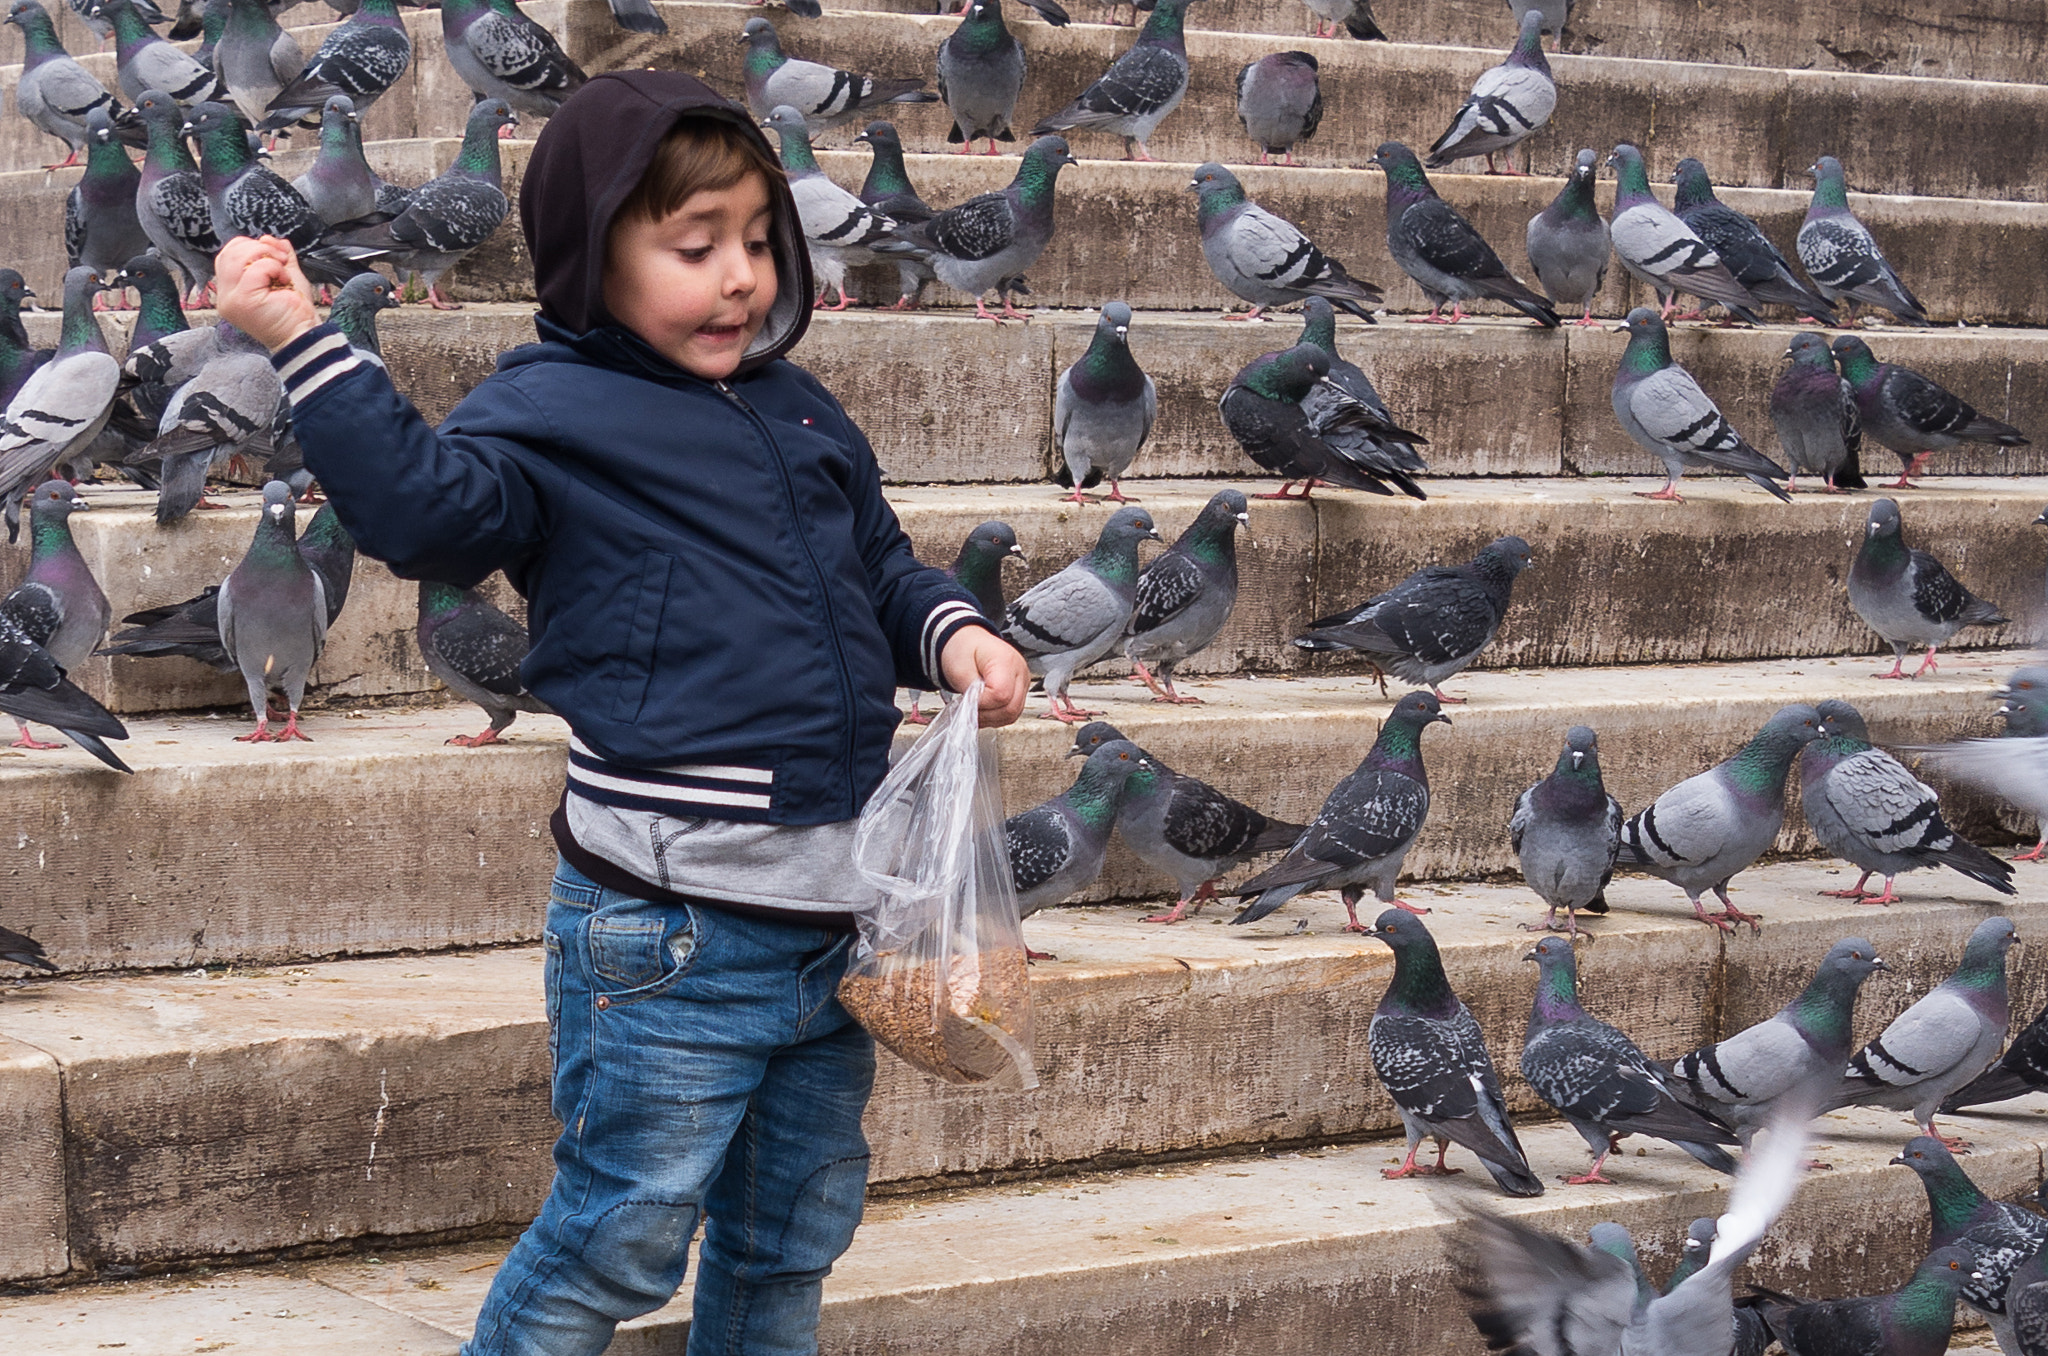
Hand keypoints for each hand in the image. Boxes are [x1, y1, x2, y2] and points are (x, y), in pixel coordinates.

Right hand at [215, 235, 319, 351]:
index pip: (227, 255)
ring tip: (282, 271)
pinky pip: (255, 269)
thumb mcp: (283, 275)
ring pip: (239, 257)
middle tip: (282, 259)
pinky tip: (283, 280)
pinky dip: (274, 268)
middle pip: (230, 252)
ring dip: (267, 256)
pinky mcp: (242, 301)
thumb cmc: (294, 311)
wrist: (304, 335)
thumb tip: (268, 237)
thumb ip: (275, 255)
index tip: (274, 254)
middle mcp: (225, 296)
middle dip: (260, 248)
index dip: (249, 246)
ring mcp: (231, 299)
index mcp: (230, 290)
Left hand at [939, 627, 1028, 727]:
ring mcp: (1022, 682)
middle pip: (1011, 707)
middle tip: (970, 705)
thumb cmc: (963, 650)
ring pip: (1013, 714)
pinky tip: (984, 708)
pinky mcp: (1020, 691)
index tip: (969, 696)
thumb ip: (970, 691)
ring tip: (976, 706)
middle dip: (987, 713)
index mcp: (1006, 660)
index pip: (1001, 694)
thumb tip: (977, 709)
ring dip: (991, 717)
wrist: (968, 643)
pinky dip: (996, 716)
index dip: (982, 702)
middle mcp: (1020, 671)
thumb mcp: (959, 669)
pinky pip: (1011, 713)